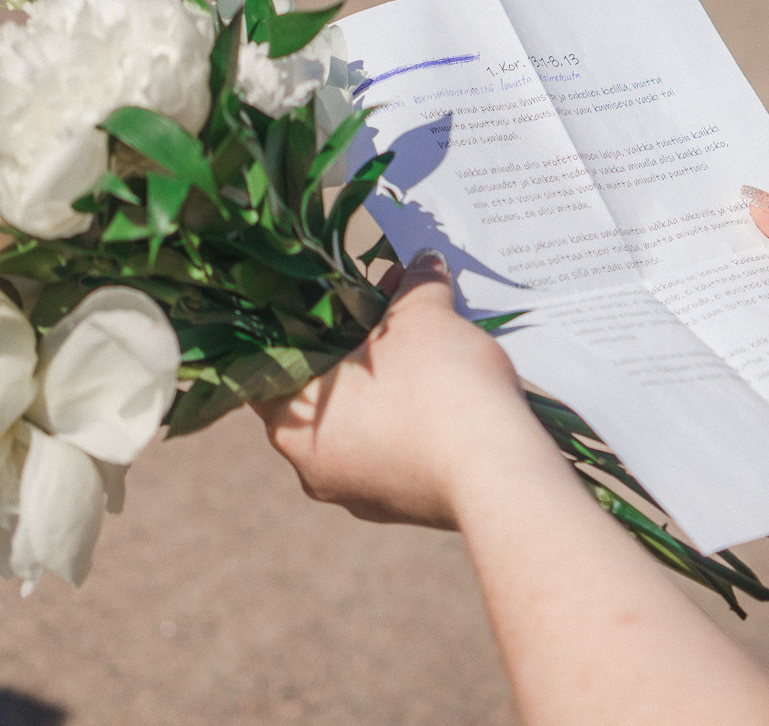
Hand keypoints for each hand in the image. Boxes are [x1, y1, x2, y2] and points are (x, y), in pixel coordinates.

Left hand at [258, 253, 538, 528]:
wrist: (498, 474)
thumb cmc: (439, 387)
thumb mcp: (423, 314)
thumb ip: (414, 284)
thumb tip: (421, 262)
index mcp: (290, 423)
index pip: (270, 368)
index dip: (302, 326)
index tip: (333, 302)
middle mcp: (311, 466)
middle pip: (322, 396)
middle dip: (356, 354)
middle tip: (389, 316)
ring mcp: (357, 493)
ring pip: (361, 428)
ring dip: (386, 391)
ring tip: (427, 351)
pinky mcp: (401, 506)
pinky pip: (395, 453)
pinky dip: (413, 425)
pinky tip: (446, 396)